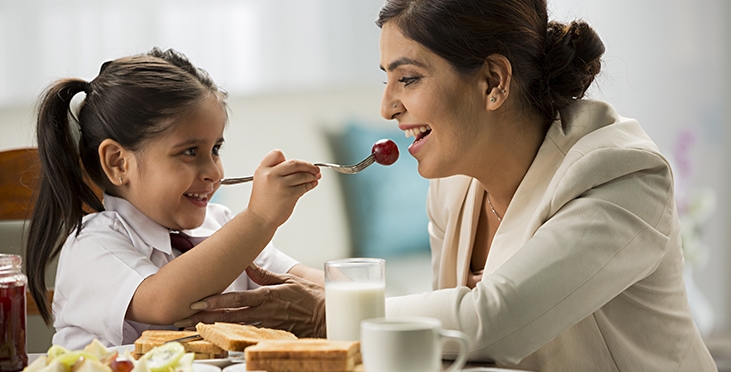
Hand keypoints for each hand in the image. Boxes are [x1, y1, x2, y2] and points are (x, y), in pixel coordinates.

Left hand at [175, 264, 325, 337]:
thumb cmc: (310, 296)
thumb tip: (246, 263)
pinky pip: (248, 336)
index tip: (196, 303)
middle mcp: (264, 313)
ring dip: (212, 328)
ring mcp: (266, 327)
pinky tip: (216, 338)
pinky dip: (231, 336)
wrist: (327, 316)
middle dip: (204, 318)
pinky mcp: (271, 336)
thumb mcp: (288, 280)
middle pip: (229, 317)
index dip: (215, 302)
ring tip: (191, 328)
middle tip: (182, 318)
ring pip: (235, 328)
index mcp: (267, 296)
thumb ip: (265, 274)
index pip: (236, 300)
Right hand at [248, 150, 320, 226]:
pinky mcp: (290, 194)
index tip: (296, 163)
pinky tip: (313, 184)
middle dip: (307, 165)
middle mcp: (271, 175)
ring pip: (302, 175)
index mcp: (262, 170)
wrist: (260, 218)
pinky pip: (304, 186)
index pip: (277, 154)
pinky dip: (311, 184)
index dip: (287, 158)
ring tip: (316, 176)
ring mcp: (281, 184)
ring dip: (312, 175)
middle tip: (314, 168)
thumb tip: (297, 167)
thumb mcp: (262, 181)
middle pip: (294, 163)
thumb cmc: (263, 202)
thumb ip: (275, 171)